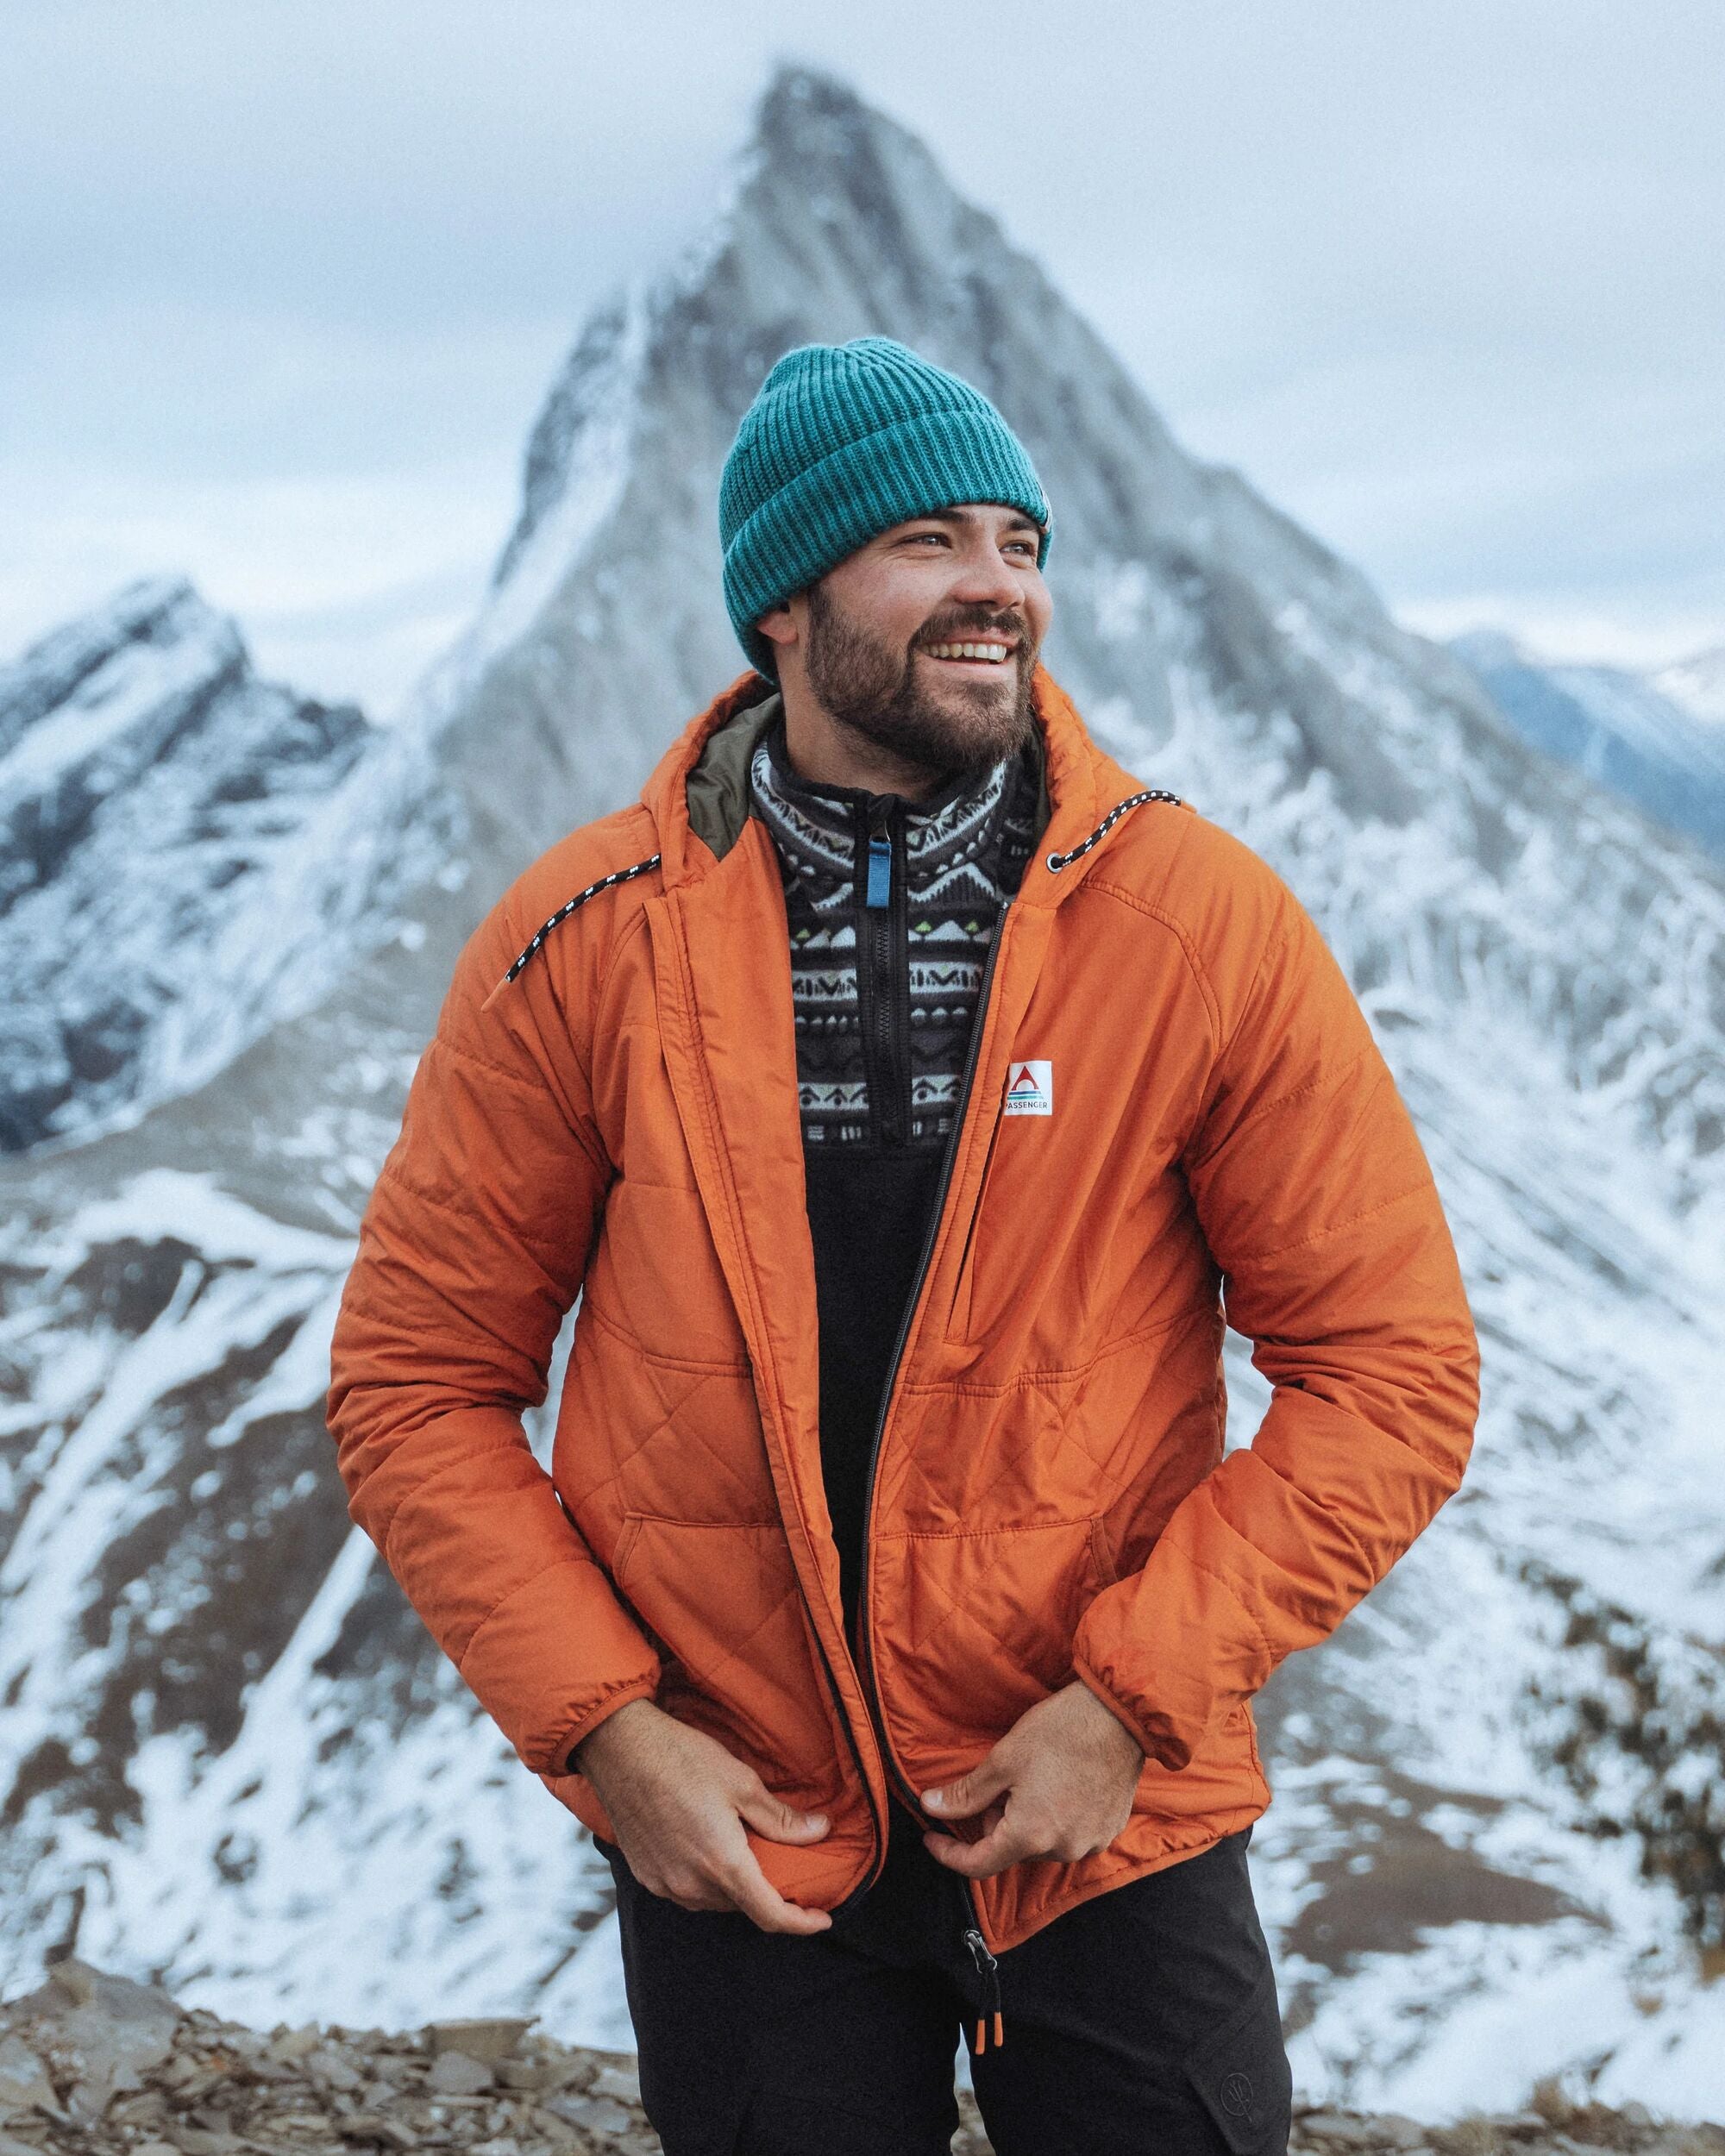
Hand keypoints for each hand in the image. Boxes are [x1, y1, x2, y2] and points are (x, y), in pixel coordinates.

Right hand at [573, 1698, 833, 1933]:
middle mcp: (692, 1885)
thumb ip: (781, 1819)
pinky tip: (710, 1851)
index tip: (823, 1919)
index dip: (801, 1923)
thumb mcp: (742, 1782)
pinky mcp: (645, 1876)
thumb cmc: (682, 1758)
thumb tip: (821, 1831)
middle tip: (786, 1867)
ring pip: (714, 1901)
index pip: (770, 1915)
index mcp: (722, 1864)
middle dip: (769, 1895)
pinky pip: (687, 1892)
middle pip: (743, 1907)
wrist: (619, 1749)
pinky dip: (708, 1881)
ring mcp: (665, 1884)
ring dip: (736, 1887)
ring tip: (748, 1855)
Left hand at [918, 1679, 1145, 1877]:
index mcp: (1030, 1836)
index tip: (932, 1838)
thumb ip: (966, 1793)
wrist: (1120, 1715)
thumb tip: (931, 1807)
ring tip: (1030, 1779)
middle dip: (994, 1823)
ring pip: (1041, 1843)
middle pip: (1012, 1849)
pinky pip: (1070, 1835)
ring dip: (1026, 1821)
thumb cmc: (1060, 1731)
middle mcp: (1062, 1850)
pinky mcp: (1109, 1830)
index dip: (950, 1854)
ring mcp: (1090, 1842)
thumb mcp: (1003, 1759)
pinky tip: (1057, 1784)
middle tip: (995, 1785)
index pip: (979, 1865)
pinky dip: (1054, 1818)